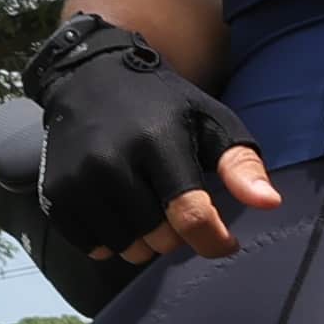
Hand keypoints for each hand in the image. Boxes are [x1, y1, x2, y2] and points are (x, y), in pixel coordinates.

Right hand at [25, 10, 281, 283]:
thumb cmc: (163, 105)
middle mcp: (113, 161)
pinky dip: (112, 241)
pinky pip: (92, 246)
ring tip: (147, 208)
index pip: (190, 213)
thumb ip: (241, 163)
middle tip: (175, 206)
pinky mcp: (55, 193)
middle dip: (177, 233)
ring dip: (145, 241)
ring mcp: (79, 179)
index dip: (213, 240)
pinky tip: (119, 212)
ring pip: (127, 247)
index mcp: (159, 141)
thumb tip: (269, 203)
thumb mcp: (210, 120)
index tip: (225, 243)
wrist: (90, 77)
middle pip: (159, 237)